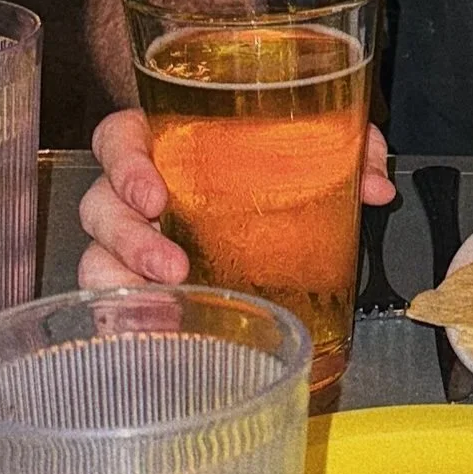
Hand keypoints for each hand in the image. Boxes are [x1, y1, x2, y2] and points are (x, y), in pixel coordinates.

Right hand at [76, 107, 395, 290]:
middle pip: (100, 205)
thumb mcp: (318, 148)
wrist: (284, 218)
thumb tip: (374, 186)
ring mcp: (135, 244)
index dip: (124, 163)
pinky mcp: (144, 288)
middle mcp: (141, 195)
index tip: (154, 192)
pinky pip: (114, 306)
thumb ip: (350, 150)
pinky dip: (127, 321)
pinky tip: (154, 333)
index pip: (118, 139)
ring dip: (124, 282)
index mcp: (168, 146)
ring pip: (98, 259)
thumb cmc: (277, 168)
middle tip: (170, 262)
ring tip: (169, 301)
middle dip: (125, 236)